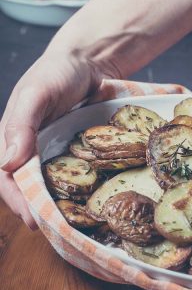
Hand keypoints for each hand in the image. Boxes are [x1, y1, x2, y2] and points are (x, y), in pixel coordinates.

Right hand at [0, 50, 116, 228]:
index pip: (4, 174)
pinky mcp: (65, 143)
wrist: (86, 64)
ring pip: (41, 179)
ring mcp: (46, 145)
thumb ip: (20, 124)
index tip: (33, 218)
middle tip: (50, 226)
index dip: (16, 198)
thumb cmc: (57, 73)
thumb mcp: (37, 93)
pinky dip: (64, 184)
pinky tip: (74, 196)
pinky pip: (61, 168)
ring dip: (48, 200)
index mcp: (9, 133)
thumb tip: (6, 163)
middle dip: (32, 205)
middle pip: (21, 182)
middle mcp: (25, 143)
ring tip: (61, 219)